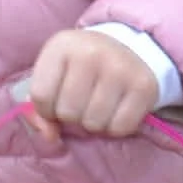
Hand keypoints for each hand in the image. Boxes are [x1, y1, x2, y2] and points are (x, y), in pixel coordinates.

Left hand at [24, 28, 157, 141]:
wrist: (129, 48)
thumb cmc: (81, 67)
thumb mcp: (53, 74)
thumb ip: (39, 108)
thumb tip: (49, 136)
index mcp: (62, 45)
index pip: (41, 96)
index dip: (45, 110)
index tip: (55, 103)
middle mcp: (91, 53)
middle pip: (68, 112)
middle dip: (71, 116)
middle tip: (81, 103)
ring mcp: (120, 68)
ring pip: (93, 123)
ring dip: (93, 123)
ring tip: (97, 106)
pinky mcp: (143, 86)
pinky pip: (120, 127)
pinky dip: (115, 127)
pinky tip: (115, 110)